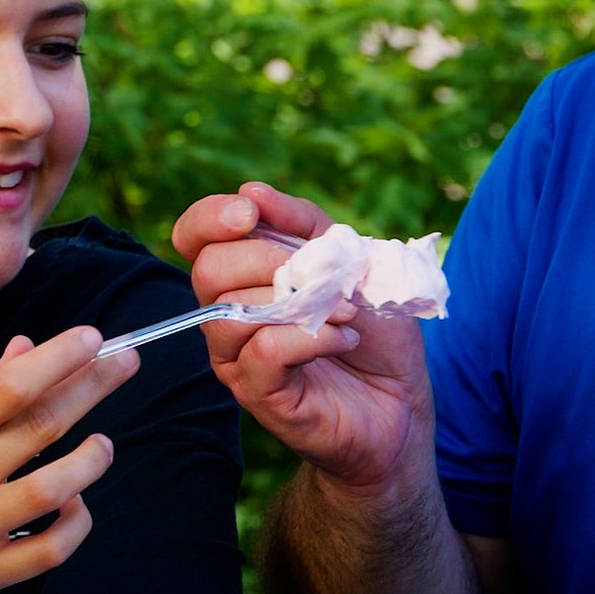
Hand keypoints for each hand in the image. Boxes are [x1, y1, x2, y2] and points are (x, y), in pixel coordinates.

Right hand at [0, 325, 137, 593]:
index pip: (9, 389)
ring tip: (102, 443)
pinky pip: (46, 551)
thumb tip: (31, 351)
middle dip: (90, 388)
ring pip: (51, 490)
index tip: (93, 337)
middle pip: (39, 429)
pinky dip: (74, 524)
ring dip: (89, 461)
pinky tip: (77, 501)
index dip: (59, 359)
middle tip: (124, 362)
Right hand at [168, 182, 432, 492]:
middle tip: (323, 275)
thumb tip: (253, 191)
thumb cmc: (374, 329)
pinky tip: (345, 338)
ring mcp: (238, 359)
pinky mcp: (258, 395)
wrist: (401, 402)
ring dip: (297, 300)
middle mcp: (227, 316)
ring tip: (344, 311)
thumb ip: (304, 224)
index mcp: (243, 276)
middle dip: (268, 257)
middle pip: (208, 270)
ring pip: (229, 313)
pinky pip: (264, 351)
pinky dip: (313, 337)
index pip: (193, 237)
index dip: (210, 217)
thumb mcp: (352, 259)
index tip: (250, 212)